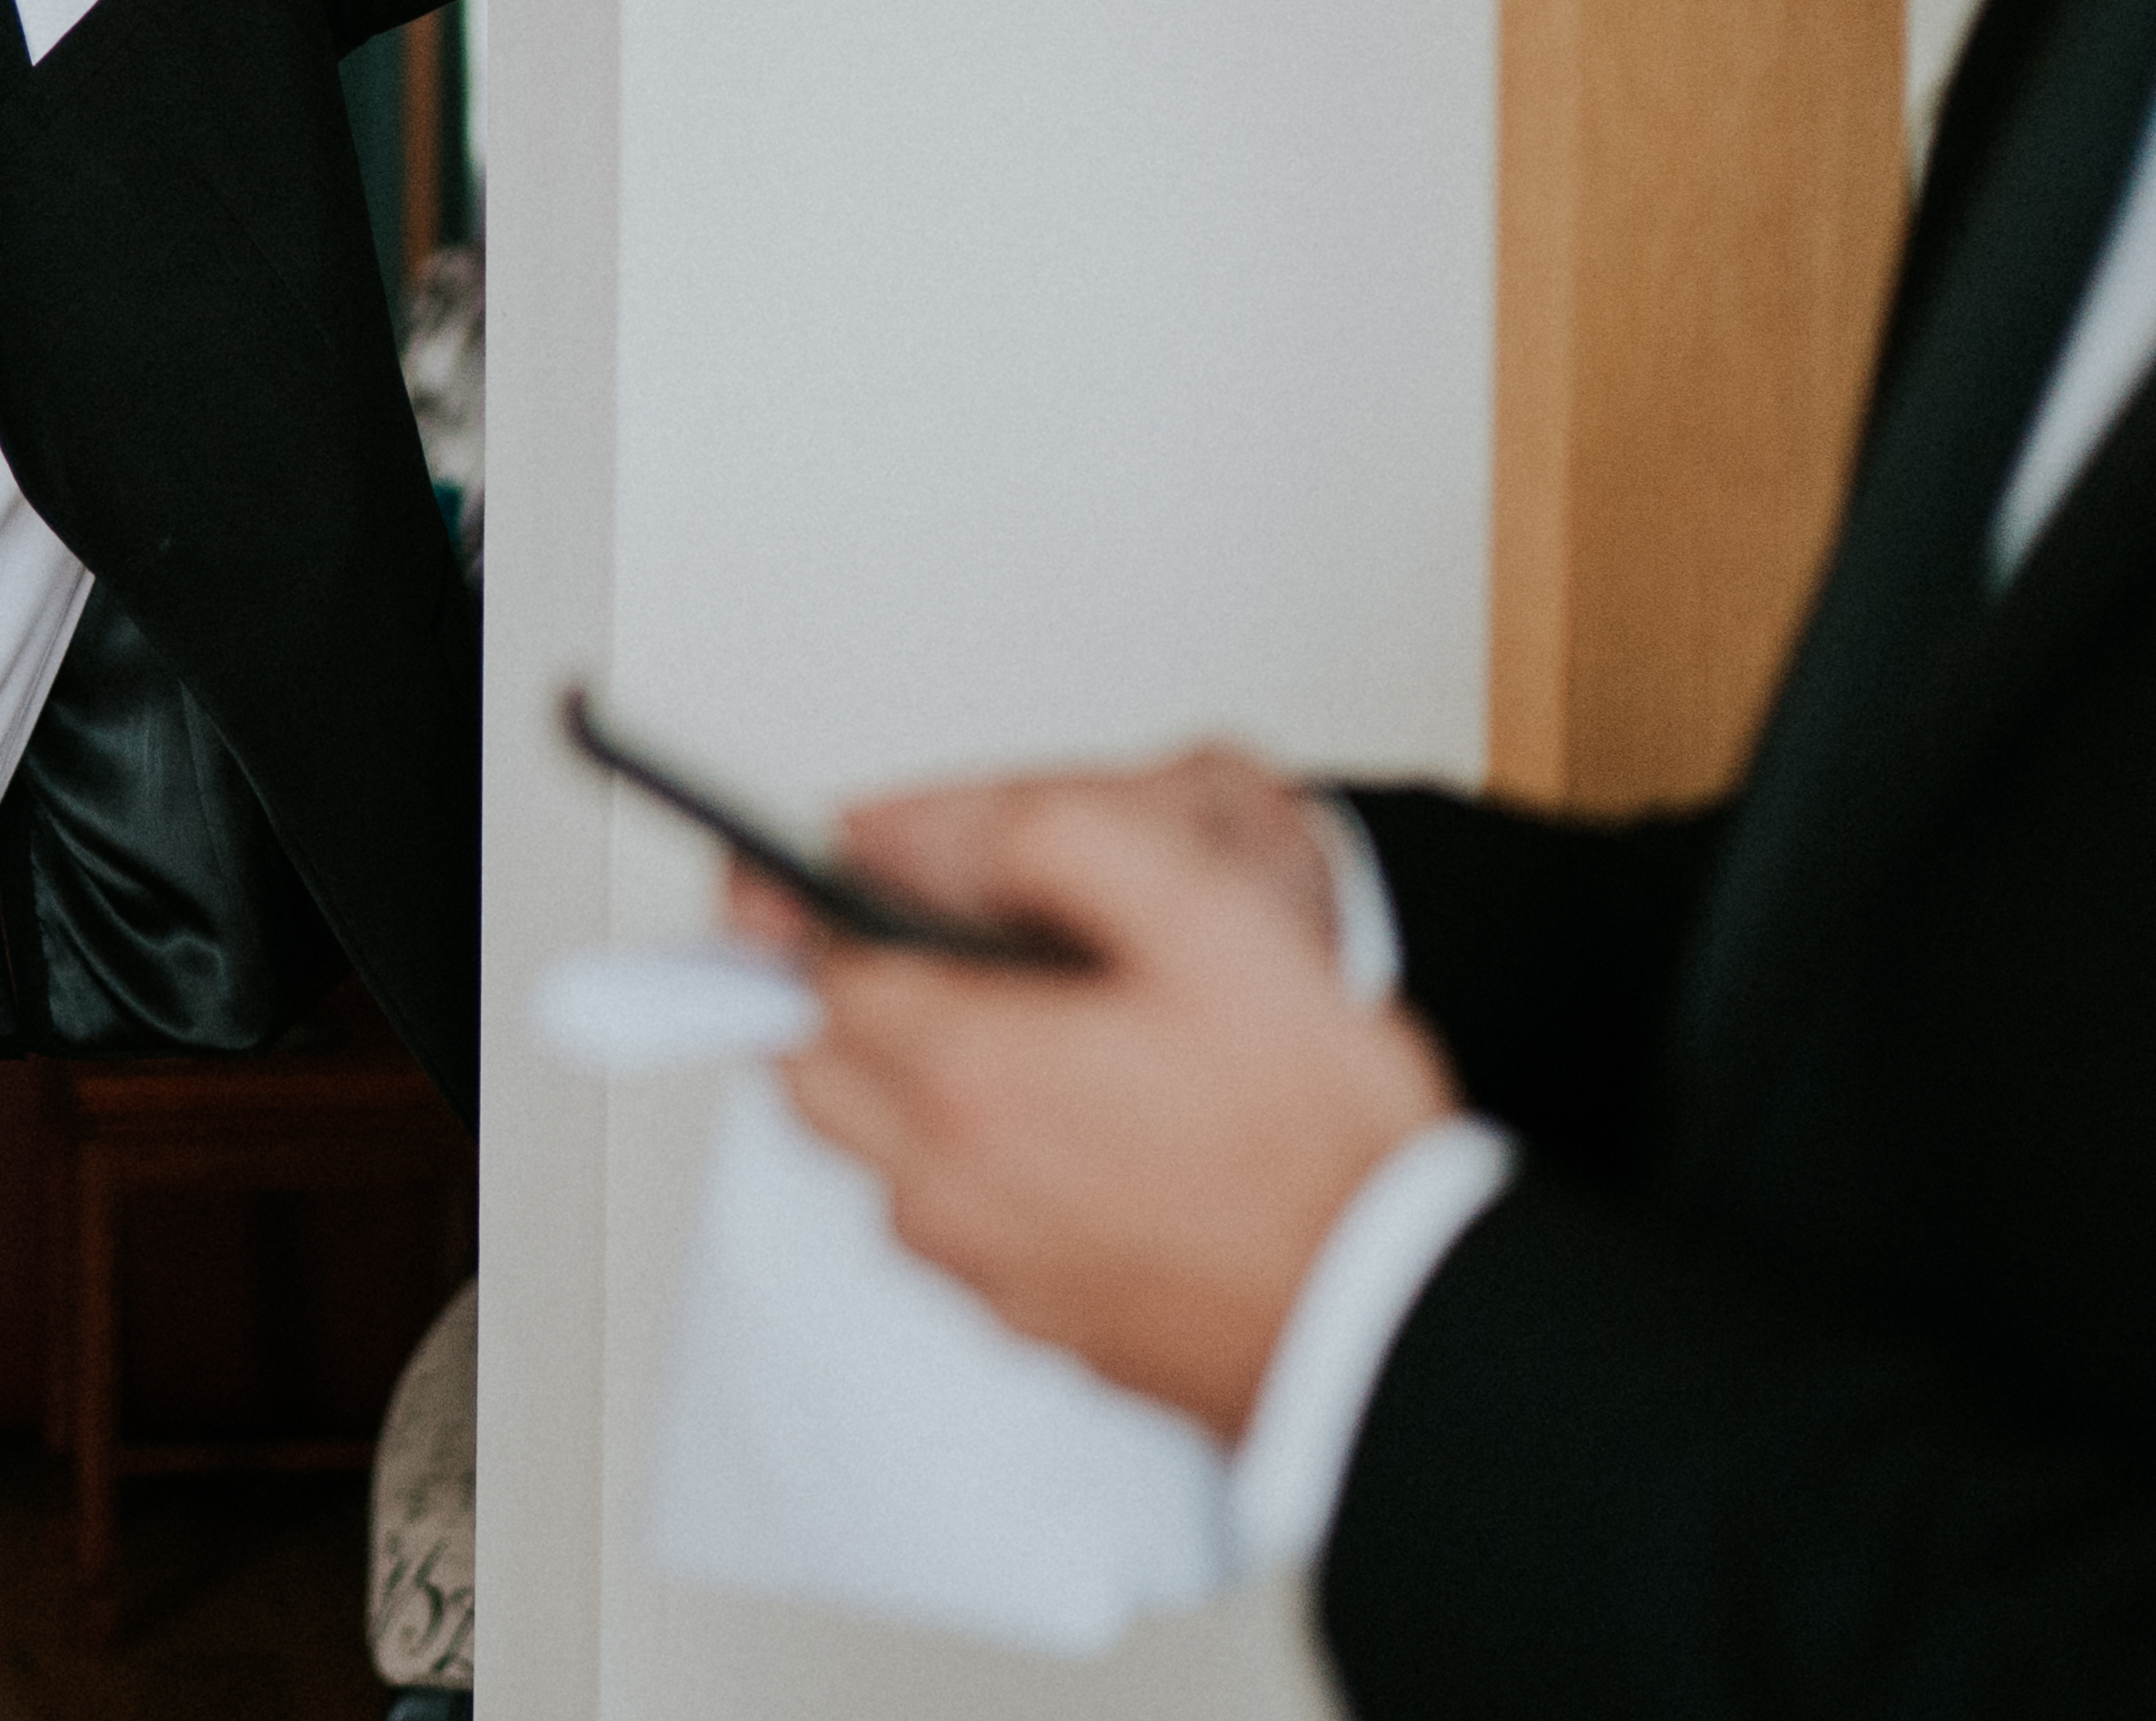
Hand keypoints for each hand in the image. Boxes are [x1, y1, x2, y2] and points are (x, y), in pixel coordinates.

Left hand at [755, 753, 1448, 1440]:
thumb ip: (1063, 841)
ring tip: (952, 1013)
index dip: (775, 911)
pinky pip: (944, 1223)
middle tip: (828, 934)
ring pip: (872, 1157)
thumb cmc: (1323, 1143)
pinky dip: (946, 1158)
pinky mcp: (1037, 1322)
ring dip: (876, 1079)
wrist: (1398, 1325)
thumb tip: (926, 830)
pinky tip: (1034, 1118)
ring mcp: (988, 1268)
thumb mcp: (1213, 925)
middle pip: (810, 1073)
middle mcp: (948, 1187)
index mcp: (969, 1078)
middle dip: (801, 994)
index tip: (757, 871)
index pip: (807, 979)